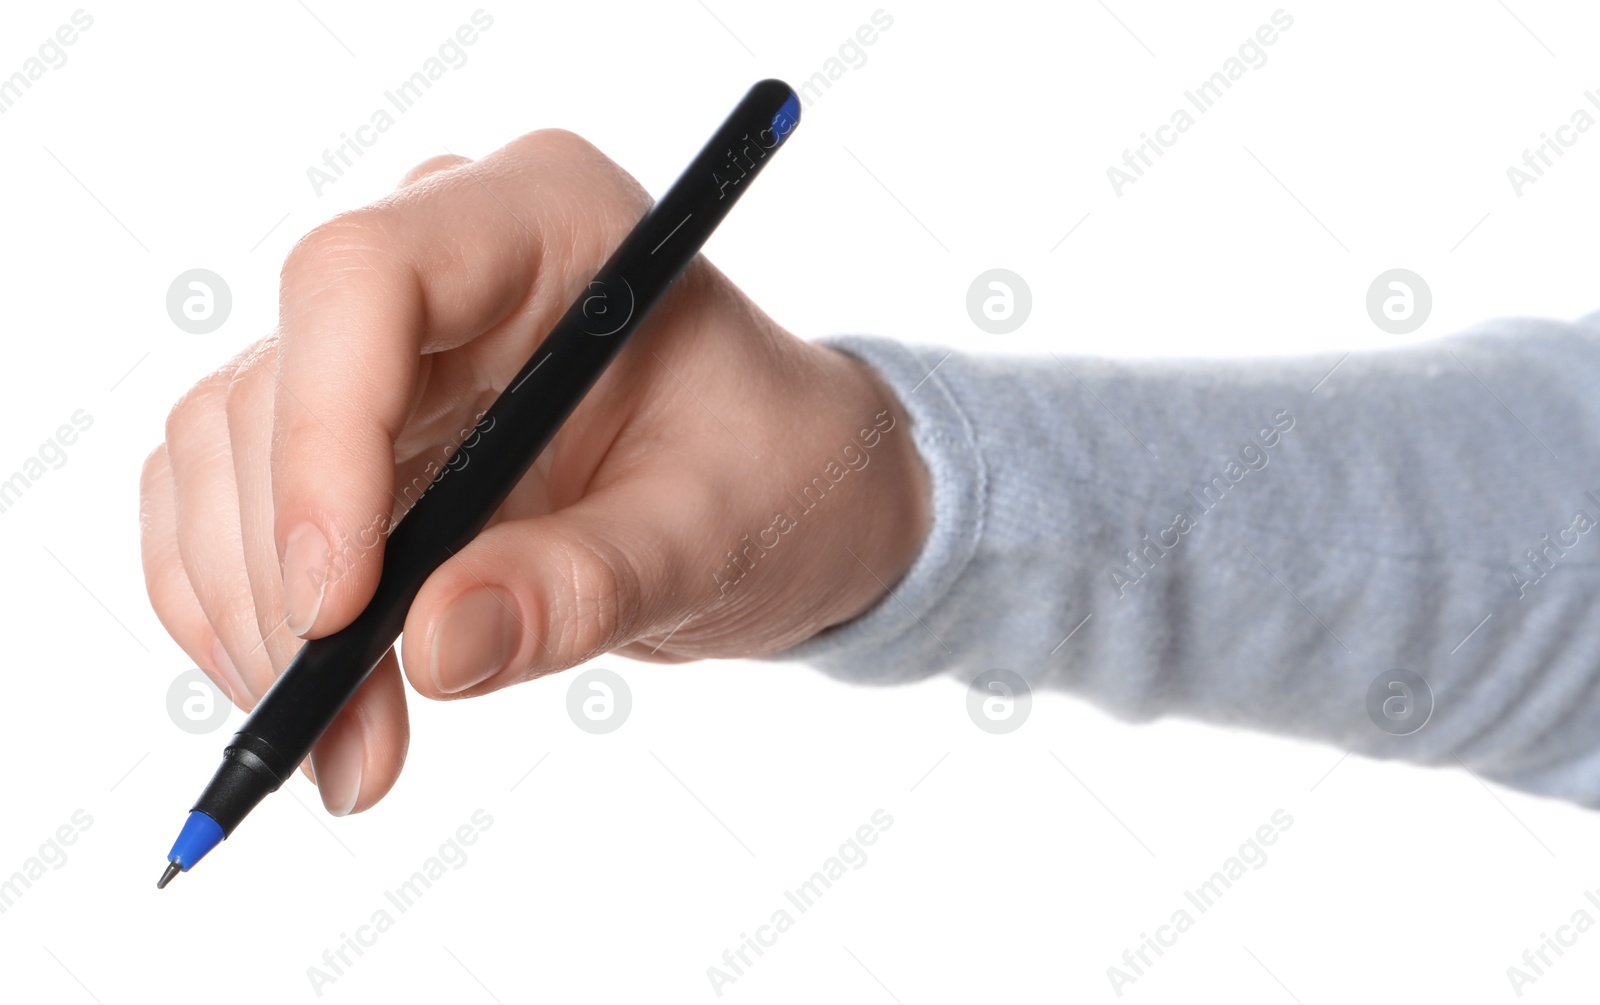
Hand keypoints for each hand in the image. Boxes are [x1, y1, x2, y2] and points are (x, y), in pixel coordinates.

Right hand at [140, 129, 930, 814]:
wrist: (776, 487)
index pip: (362, 278)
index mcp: (549, 220)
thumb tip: (434, 648)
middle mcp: (441, 257)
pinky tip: (314, 704)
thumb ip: (591, 583)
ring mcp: (379, 341)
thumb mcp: (717, 534)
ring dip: (250, 615)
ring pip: (223, 452)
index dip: (322, 439)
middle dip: (287, 579)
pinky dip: (234, 609)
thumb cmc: (774, 474)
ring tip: (349, 751)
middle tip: (342, 734)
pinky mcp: (342, 423)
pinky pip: (222, 499)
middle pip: (274, 386)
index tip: (338, 608)